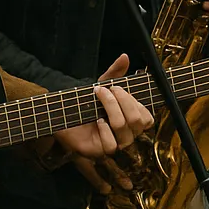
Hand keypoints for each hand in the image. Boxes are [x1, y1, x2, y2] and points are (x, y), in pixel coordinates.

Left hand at [54, 55, 155, 194]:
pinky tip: (97, 121)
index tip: (116, 88)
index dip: (134, 102)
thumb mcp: (101, 85)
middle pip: (137, 121)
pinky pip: (111, 145)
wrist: (62, 114)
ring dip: (111, 109)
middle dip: (121, 101)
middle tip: (104, 91)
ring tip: (98, 98)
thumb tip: (125, 56)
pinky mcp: (101, 151)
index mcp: (131, 120)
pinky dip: (105, 130)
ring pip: (124, 129)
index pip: (146, 117)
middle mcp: (127, 134)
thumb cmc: (85, 103)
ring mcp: (116, 144)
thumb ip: (115, 73)